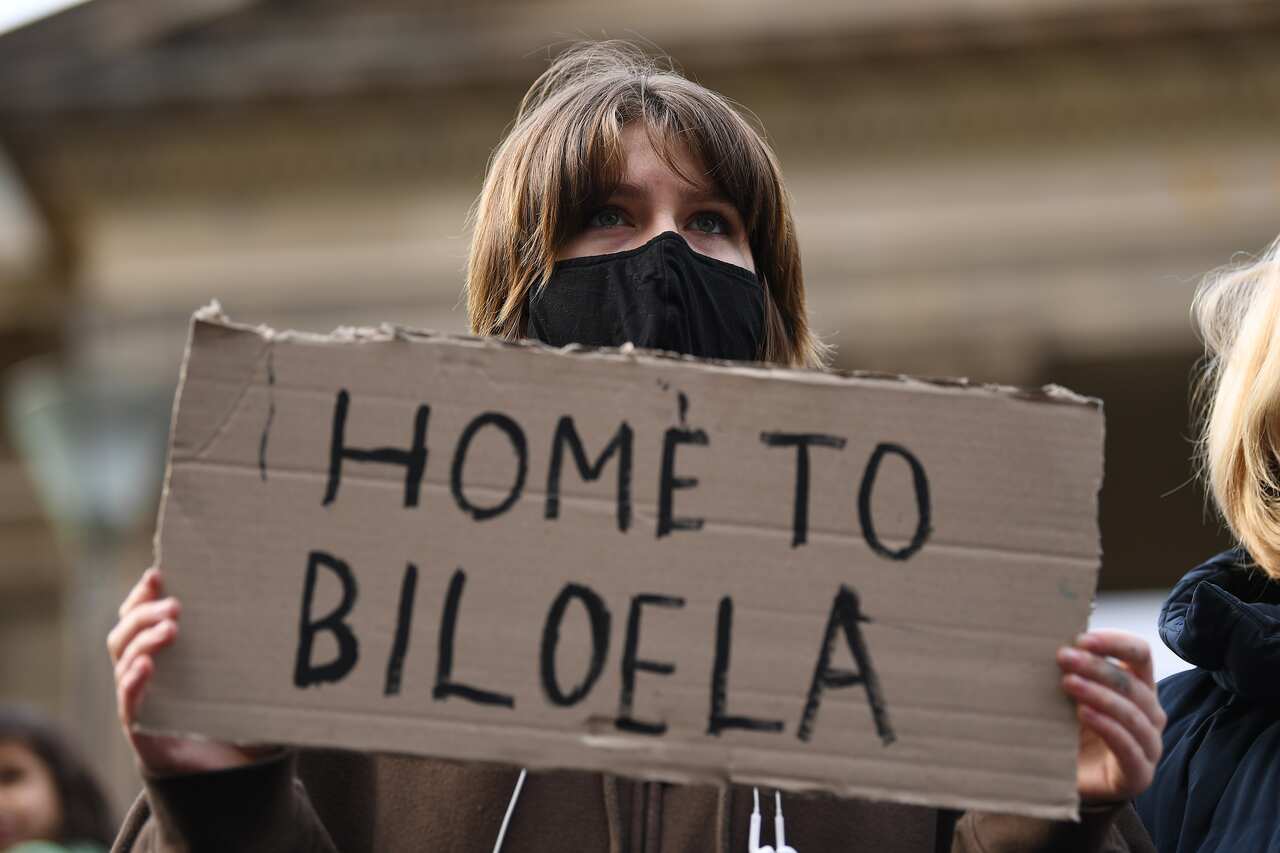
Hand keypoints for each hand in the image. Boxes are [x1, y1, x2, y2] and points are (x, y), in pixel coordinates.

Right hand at [108, 567, 267, 775]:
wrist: (229, 778)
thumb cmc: (239, 719)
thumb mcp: (251, 680)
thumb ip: (264, 656)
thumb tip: (301, 618)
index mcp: (165, 656)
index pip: (139, 617)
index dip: (143, 594)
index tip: (159, 572)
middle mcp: (144, 674)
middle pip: (124, 633)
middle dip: (143, 612)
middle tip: (175, 603)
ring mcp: (138, 702)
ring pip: (123, 661)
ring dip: (143, 640)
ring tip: (171, 628)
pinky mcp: (141, 731)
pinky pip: (128, 703)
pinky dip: (133, 682)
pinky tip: (147, 667)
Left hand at [1058, 630, 1165, 802]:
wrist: (1063, 777)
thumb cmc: (1067, 727)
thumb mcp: (1068, 692)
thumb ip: (1069, 667)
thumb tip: (1045, 632)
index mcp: (1139, 686)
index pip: (1140, 654)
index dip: (1114, 643)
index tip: (1081, 639)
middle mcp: (1150, 714)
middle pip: (1132, 683)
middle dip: (1096, 667)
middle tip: (1063, 657)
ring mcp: (1149, 745)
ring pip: (1132, 714)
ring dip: (1099, 694)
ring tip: (1068, 683)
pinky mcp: (1138, 774)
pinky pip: (1129, 748)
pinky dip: (1107, 727)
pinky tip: (1084, 714)